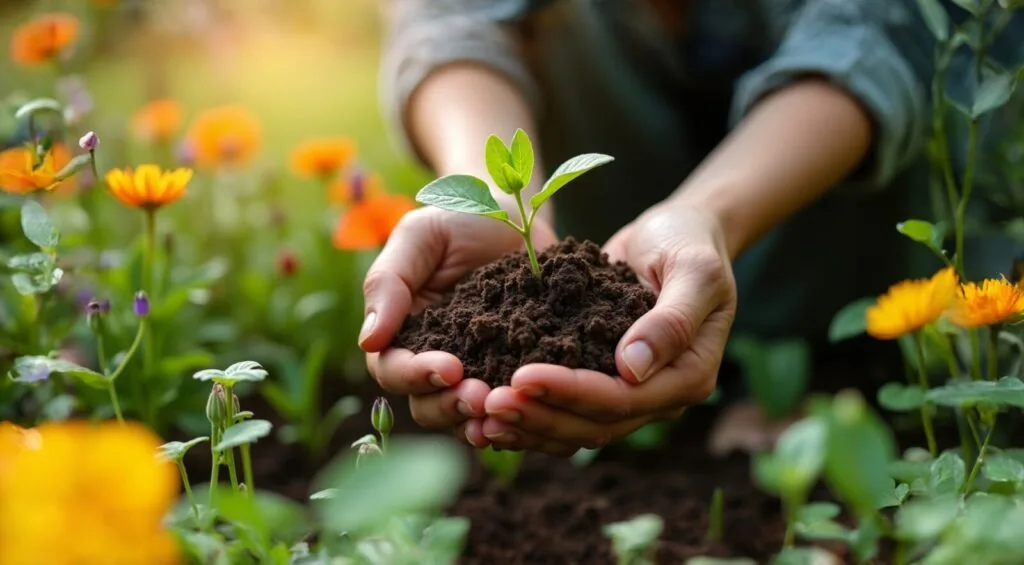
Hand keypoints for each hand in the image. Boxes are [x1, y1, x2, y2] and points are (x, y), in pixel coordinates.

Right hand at [359, 206, 557, 446]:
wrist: (522, 214)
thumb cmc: (460, 217)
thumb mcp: (421, 236)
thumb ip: (389, 282)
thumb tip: (368, 340)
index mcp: (403, 332)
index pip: (393, 368)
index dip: (415, 375)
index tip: (448, 367)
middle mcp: (436, 360)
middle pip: (427, 405)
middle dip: (450, 405)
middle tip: (480, 395)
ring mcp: (478, 371)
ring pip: (466, 417)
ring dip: (480, 420)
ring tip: (503, 410)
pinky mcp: (517, 373)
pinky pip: (512, 409)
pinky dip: (519, 419)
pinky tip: (533, 413)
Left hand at [479, 203, 736, 455]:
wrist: (678, 233)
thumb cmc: (690, 244)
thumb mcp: (694, 271)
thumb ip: (672, 320)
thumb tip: (632, 368)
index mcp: (689, 376)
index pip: (623, 398)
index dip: (571, 392)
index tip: (523, 375)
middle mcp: (660, 396)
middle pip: (594, 424)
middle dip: (540, 414)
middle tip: (488, 402)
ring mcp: (631, 395)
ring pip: (575, 427)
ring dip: (528, 425)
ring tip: (481, 415)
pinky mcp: (602, 382)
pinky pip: (565, 410)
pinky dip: (530, 413)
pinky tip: (487, 410)